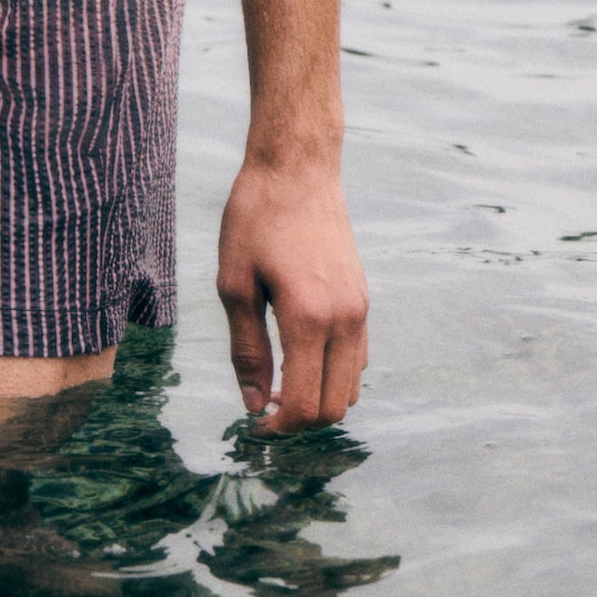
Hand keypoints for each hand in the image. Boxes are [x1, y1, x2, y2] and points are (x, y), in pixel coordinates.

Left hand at [217, 158, 368, 431]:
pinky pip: (357, 357)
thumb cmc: (255, 217)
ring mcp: (360, 309)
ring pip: (352, 386)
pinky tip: (299, 355)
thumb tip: (254, 404)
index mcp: (308, 317)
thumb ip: (246, 349)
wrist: (297, 167)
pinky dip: (333, 373)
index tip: (252, 425)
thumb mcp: (234, 282)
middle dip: (300, 420)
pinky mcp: (363, 298)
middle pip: (336, 406)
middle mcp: (345, 319)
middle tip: (263, 407)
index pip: (306, 404)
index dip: (278, 428)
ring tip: (278, 382)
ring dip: (319, 398)